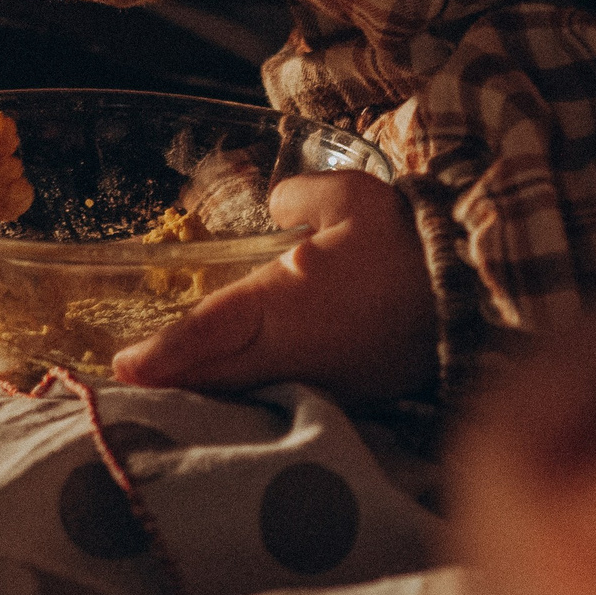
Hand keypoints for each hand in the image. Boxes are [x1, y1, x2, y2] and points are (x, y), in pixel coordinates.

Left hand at [110, 172, 437, 402]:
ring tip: (166, 391)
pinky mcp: (343, 396)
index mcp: (287, 304)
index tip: (124, 366)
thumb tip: (276, 204)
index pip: (210, 331)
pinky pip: (280, 398)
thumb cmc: (410, 245)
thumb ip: (303, 196)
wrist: (471, 296)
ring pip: (244, 394)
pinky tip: (231, 392)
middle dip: (169, 383)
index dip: (164, 351)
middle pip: (214, 377)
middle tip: (126, 386)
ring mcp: (318, 383)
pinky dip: (246, 397)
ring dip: (204, 395)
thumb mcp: (355, 199)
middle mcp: (293, 353)